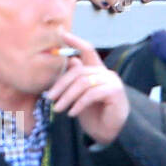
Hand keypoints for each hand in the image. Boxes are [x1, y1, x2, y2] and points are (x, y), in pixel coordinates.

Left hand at [47, 29, 128, 145]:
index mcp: (96, 70)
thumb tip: (71, 60)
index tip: (62, 33)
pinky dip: (79, 103)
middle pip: (78, 71)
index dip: (75, 41)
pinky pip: (91, 94)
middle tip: (49, 98)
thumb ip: (75, 79)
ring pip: (83, 83)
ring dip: (67, 97)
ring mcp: (112, 81)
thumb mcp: (78, 95)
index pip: (87, 50)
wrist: (109, 133)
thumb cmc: (93, 113)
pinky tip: (72, 113)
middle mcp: (105, 73)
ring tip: (57, 109)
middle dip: (60, 85)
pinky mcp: (115, 92)